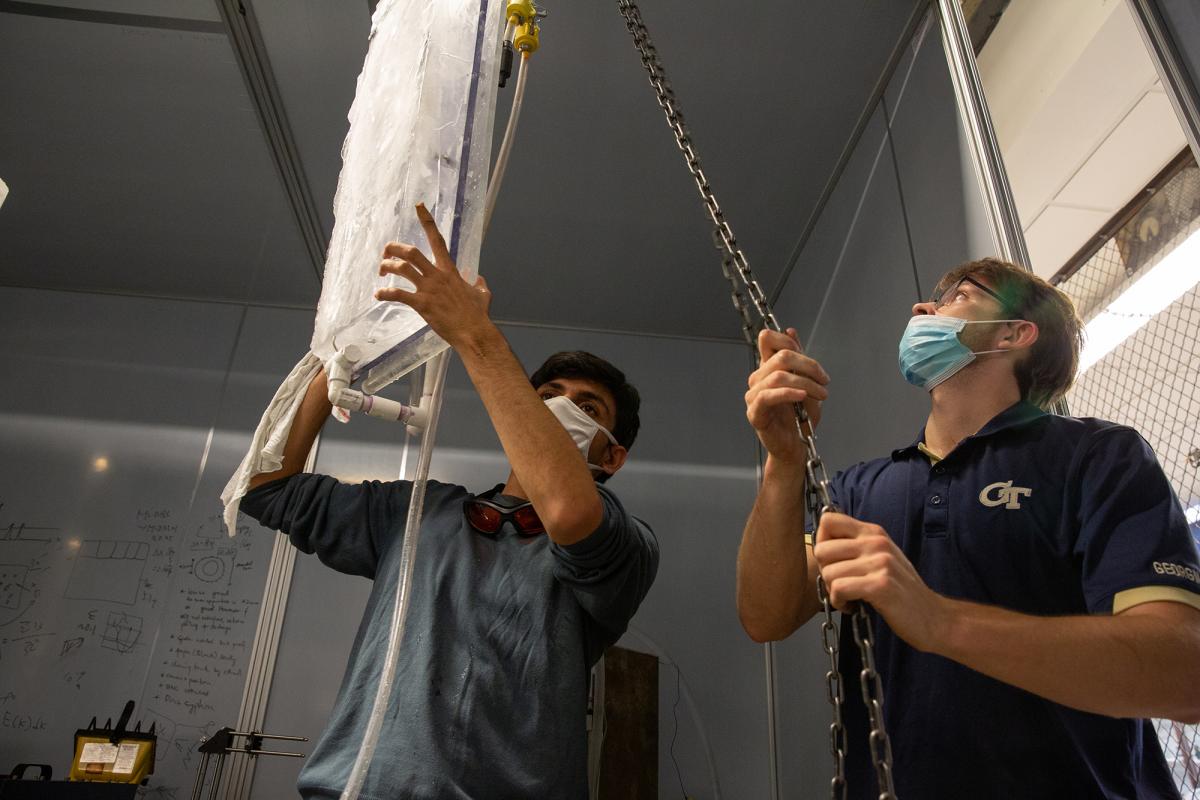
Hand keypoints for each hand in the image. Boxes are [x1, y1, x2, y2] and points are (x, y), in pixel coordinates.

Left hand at [375, 204, 492, 348]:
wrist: (474, 332)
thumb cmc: (478, 315)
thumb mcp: (483, 294)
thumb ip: (479, 283)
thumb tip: (479, 278)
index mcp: (450, 270)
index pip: (437, 239)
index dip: (427, 220)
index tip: (419, 206)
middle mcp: (437, 275)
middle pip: (411, 252)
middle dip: (393, 248)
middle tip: (385, 253)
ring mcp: (429, 289)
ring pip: (402, 268)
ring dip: (387, 267)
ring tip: (381, 271)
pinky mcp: (422, 304)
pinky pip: (398, 294)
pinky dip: (385, 293)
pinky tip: (379, 295)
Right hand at [744, 328, 828, 463]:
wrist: (796, 447)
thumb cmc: (800, 418)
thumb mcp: (807, 383)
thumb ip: (798, 358)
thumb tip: (791, 330)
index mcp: (768, 368)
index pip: (768, 339)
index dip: (788, 340)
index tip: (811, 360)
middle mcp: (758, 379)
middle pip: (780, 355)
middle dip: (809, 365)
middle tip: (825, 381)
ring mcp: (754, 395)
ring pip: (778, 375)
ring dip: (806, 382)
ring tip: (822, 394)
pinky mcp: (755, 412)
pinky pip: (768, 395)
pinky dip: (789, 393)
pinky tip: (803, 396)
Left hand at [813, 512, 946, 651]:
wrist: (932, 617)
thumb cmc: (900, 589)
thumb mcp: (880, 557)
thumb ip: (855, 546)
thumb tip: (822, 542)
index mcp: (874, 533)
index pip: (828, 520)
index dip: (822, 542)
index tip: (833, 561)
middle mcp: (876, 543)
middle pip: (822, 549)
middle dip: (825, 571)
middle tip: (841, 584)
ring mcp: (880, 563)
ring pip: (828, 572)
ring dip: (833, 591)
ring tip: (850, 597)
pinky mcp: (880, 585)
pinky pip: (839, 589)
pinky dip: (840, 602)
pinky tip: (852, 606)